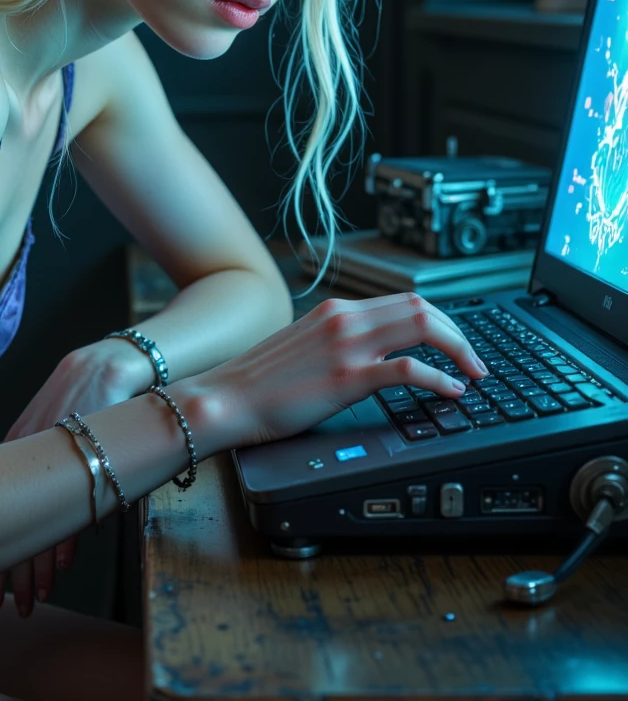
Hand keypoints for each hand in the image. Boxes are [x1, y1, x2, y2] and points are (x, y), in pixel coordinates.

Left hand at [0, 337, 151, 614]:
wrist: (109, 366)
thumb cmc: (79, 401)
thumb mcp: (50, 430)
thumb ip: (36, 465)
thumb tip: (28, 513)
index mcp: (11, 451)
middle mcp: (25, 458)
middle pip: (7, 527)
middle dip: (5, 572)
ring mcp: (55, 461)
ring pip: (37, 526)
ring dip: (35, 568)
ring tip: (33, 598)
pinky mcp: (86, 461)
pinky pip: (71, 510)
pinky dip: (64, 541)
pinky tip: (58, 567)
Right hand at [199, 291, 488, 449]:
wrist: (225, 399)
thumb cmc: (258, 383)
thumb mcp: (303, 347)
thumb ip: (336, 343)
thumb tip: (371, 355)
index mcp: (336, 311)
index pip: (405, 301)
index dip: (442, 321)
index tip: (456, 344)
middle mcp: (345, 320)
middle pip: (422, 308)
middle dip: (459, 332)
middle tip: (476, 361)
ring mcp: (347, 347)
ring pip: (422, 327)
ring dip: (459, 349)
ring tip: (475, 373)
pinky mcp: (346, 378)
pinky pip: (407, 369)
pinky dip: (439, 377)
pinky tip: (452, 391)